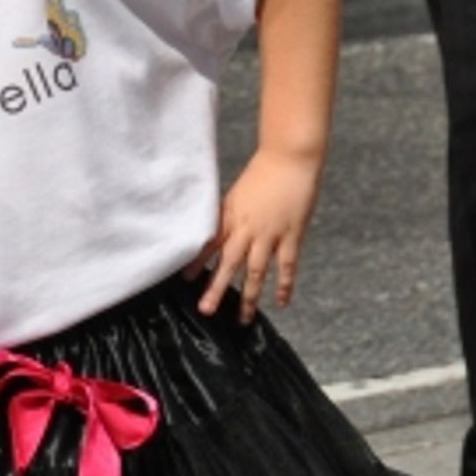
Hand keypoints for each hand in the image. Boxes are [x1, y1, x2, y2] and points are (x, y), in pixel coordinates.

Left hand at [188, 150, 320, 322]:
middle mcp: (246, 229)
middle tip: (206, 310)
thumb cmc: (263, 172)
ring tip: (243, 318)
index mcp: (230, 216)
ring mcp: (269, 234)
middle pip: (228, 263)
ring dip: (248, 296)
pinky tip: (280, 303)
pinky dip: (284, 285)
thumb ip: (227, 214)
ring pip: (256, 271)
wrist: (289, 157)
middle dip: (216, 288)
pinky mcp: (291, 235)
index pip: (208, 244)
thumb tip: (213, 232)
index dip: (197, 262)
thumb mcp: (236, 194)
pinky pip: (286, 266)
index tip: (185, 280)